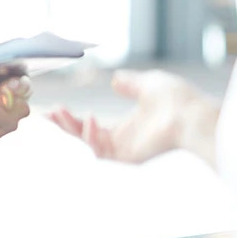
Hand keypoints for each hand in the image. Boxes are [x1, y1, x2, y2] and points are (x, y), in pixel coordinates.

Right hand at [48, 69, 220, 166]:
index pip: (91, 127)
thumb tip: (116, 79)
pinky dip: (92, 136)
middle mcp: (122, 144)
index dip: (71, 120)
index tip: (53, 110)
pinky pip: (101, 151)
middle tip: (45, 116)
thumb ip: (130, 83)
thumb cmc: (175, 99)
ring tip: (58, 113)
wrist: (191, 114)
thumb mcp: (147, 84)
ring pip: (87, 146)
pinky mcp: (127, 158)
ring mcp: (124, 153)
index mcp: (126, 130)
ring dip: (71, 130)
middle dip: (63, 127)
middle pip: (83, 139)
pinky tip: (90, 119)